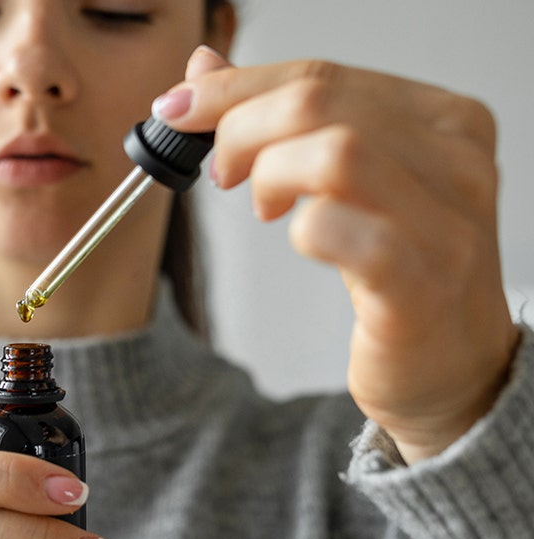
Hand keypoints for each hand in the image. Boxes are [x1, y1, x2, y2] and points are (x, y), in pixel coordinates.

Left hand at [156, 46, 519, 462]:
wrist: (455, 368)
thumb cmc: (401, 272)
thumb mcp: (349, 181)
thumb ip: (286, 120)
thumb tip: (204, 70)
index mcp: (444, 121)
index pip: (324, 75)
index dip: (237, 87)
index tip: (180, 107)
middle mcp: (457, 163)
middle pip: (321, 104)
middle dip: (242, 129)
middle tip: (222, 171)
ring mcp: (445, 224)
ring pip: (335, 153)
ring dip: (269, 174)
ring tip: (262, 205)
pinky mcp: (418, 284)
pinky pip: (337, 230)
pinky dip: (300, 229)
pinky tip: (300, 239)